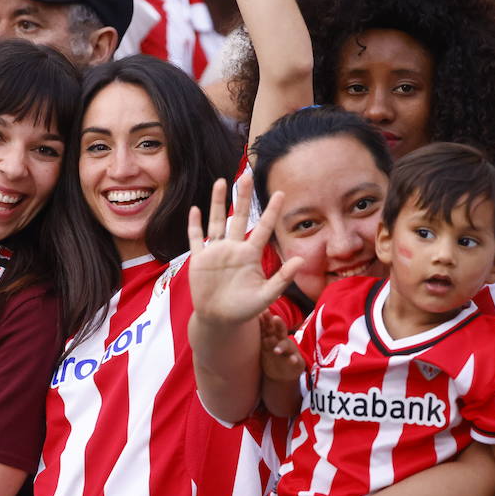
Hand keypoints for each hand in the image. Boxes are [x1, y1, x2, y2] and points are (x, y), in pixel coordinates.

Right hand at [187, 172, 301, 328]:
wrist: (220, 320)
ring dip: (217, 202)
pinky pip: (197, 239)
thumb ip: (282, 278)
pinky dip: (195, 225)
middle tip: (246, 175)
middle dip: (242, 197)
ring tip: (221, 182)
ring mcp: (216, 252)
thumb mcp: (266, 296)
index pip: (264, 228)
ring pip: (217, 221)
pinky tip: (195, 210)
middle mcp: (234, 249)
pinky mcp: (200, 260)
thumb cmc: (244, 309)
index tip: (280, 193)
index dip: (271, 211)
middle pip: (238, 217)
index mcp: (251, 255)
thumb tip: (300, 260)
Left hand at [258, 313, 301, 383]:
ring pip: (286, 346)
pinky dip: (294, 360)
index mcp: (274, 336)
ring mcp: (290, 351)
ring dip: (282, 346)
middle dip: (278, 324)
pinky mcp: (296, 362)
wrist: (281, 374)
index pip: (270, 325)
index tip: (263, 311)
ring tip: (276, 350)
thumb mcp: (265, 345)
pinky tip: (293, 360)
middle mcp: (282, 341)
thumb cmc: (271, 355)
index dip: (267, 319)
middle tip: (275, 318)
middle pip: (280, 331)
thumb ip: (260, 333)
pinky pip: (296, 360)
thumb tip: (248, 318)